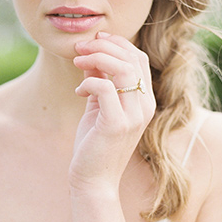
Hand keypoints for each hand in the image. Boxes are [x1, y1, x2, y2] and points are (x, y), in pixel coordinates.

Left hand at [70, 32, 155, 192]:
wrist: (94, 181)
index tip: (93, 40)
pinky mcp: (117, 125)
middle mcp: (145, 106)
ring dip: (96, 58)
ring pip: (122, 69)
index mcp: (144, 100)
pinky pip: (104, 88)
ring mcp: (134, 116)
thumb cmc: (94, 144)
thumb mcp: (98, 106)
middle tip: (79, 48)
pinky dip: (88, 82)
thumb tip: (89, 55)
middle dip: (103, 46)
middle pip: (131, 59)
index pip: (138, 58)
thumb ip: (99, 81)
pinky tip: (78, 92)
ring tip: (77, 61)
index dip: (117, 43)